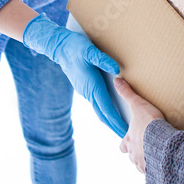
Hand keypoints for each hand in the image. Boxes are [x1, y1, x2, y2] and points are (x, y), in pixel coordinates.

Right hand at [22, 14, 127, 136]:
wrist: (58, 47)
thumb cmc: (75, 47)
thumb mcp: (89, 50)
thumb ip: (102, 60)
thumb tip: (117, 70)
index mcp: (92, 86)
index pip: (106, 108)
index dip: (116, 120)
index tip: (124, 131)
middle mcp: (88, 92)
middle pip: (103, 114)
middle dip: (114, 125)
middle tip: (126, 137)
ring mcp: (85, 91)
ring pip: (99, 109)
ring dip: (109, 118)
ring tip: (121, 126)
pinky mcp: (84, 87)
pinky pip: (96, 102)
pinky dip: (104, 110)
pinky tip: (110, 109)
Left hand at [114, 77, 163, 173]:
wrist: (162, 141)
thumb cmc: (149, 124)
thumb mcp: (137, 105)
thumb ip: (127, 94)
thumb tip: (116, 81)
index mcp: (129, 141)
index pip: (123, 145)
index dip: (126, 143)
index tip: (130, 141)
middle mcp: (134, 154)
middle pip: (132, 157)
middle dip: (137, 154)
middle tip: (146, 148)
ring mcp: (144, 164)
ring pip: (142, 165)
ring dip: (148, 162)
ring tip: (157, 157)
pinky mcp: (154, 171)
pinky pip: (155, 173)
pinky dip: (159, 169)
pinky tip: (166, 165)